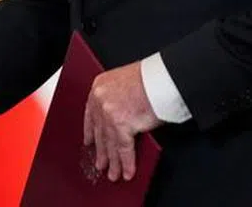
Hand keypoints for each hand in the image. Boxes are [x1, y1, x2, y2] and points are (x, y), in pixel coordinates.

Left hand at [83, 62, 160, 181]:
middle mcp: (101, 99)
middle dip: (101, 151)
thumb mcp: (124, 82)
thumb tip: (120, 118)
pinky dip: (127, 163)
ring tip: (113, 174)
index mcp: (99, 86)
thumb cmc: (149, 78)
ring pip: (110, 143)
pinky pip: (124, 149)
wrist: (162, 77)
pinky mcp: (122, 125)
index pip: (90, 114)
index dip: (90, 131)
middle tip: (100, 163)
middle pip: (100, 131)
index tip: (89, 141)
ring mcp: (109, 113)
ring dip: (113, 162)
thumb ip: (117, 99)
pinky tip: (127, 172)